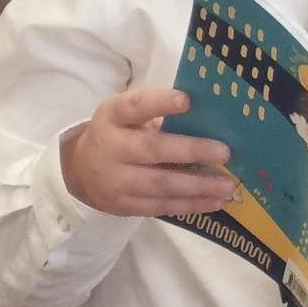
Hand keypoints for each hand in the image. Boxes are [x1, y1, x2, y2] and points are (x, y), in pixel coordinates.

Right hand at [60, 89, 236, 217]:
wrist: (79, 171)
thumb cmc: (119, 135)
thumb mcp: (127, 117)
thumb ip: (159, 116)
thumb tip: (211, 119)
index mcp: (113, 116)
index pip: (134, 107)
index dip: (159, 103)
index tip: (187, 100)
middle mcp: (111, 148)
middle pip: (152, 149)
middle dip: (191, 151)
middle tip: (225, 153)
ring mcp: (115, 181)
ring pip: (160, 185)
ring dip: (198, 186)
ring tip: (228, 185)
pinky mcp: (124, 206)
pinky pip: (161, 206)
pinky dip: (191, 205)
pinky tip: (215, 201)